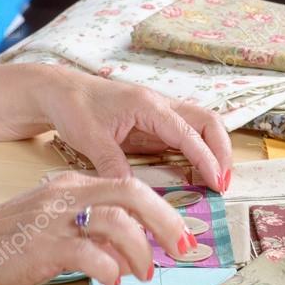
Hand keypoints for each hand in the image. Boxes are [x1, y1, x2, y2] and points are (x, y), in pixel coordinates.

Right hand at [0, 173, 198, 284]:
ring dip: (139, 249)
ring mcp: (55, 219)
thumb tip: (131, 252)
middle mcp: (67, 195)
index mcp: (72, 185)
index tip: (179, 233)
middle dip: (165, 221)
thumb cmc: (8, 244)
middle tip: (182, 248)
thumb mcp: (56, 226)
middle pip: (132, 193)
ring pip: (116, 221)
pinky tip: (111, 280)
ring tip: (143, 272)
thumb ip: (92, 233)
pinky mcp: (44, 246)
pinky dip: (109, 268)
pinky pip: (89, 253)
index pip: (129, 186)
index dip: (161, 209)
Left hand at [37, 66, 232, 189]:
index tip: (217, 184)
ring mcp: (161, 113)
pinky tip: (198, 174)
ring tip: (216, 181)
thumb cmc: (74, 107)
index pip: (188, 133)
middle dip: (222, 152)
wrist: (61, 91)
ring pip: (202, 127)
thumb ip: (112, 165)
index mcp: (148, 105)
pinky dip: (199, 153)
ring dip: (214, 151)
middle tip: (223, 183)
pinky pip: (186, 136)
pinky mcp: (156, 123)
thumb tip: (134, 193)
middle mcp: (161, 105)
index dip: (206, 159)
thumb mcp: (89, 139)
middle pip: (208, 122)